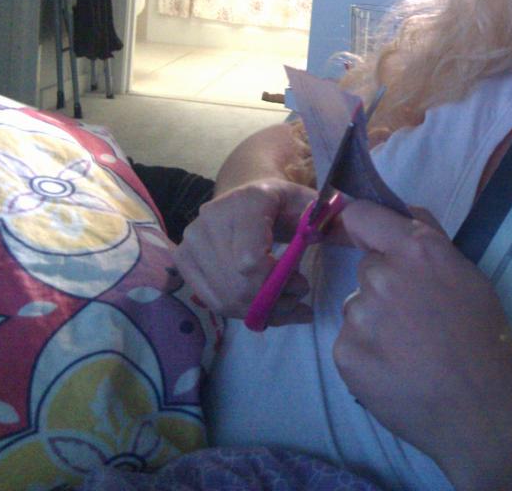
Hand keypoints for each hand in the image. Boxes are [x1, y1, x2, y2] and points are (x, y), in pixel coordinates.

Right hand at [173, 178, 315, 324]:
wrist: (244, 200)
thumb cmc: (281, 204)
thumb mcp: (308, 204)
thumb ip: (322, 221)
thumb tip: (328, 236)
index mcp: (244, 203)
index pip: (250, 261)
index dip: (275, 282)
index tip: (300, 283)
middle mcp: (208, 221)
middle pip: (238, 285)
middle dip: (273, 302)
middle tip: (297, 299)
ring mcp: (190, 242)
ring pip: (226, 299)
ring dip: (261, 312)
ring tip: (286, 306)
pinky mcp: (183, 261)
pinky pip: (214, 301)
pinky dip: (243, 312)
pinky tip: (266, 310)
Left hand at [329, 201, 511, 490]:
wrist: (481, 408)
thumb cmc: (484, 338)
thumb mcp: (468, 275)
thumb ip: (430, 239)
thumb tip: (403, 213)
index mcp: (416, 249)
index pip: (360, 215)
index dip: (362, 226)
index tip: (370, 240)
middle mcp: (381, 275)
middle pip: (367, 268)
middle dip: (386, 285)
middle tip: (417, 317)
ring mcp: (359, 315)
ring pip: (359, 308)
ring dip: (377, 322)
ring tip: (411, 351)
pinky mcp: (345, 353)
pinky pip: (350, 342)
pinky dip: (368, 354)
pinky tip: (396, 370)